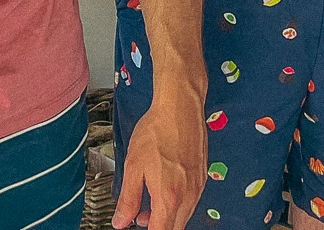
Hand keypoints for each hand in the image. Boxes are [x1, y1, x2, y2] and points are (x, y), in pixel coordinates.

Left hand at [114, 81, 204, 229]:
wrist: (180, 107)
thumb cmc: (157, 131)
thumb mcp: (133, 166)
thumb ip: (128, 199)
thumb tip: (121, 221)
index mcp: (169, 197)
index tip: (137, 226)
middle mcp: (188, 196)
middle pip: (175, 228)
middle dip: (157, 226)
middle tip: (139, 218)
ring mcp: (198, 187)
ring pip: (184, 216)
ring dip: (167, 216)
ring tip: (148, 203)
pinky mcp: (202, 176)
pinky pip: (191, 201)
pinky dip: (177, 203)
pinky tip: (164, 188)